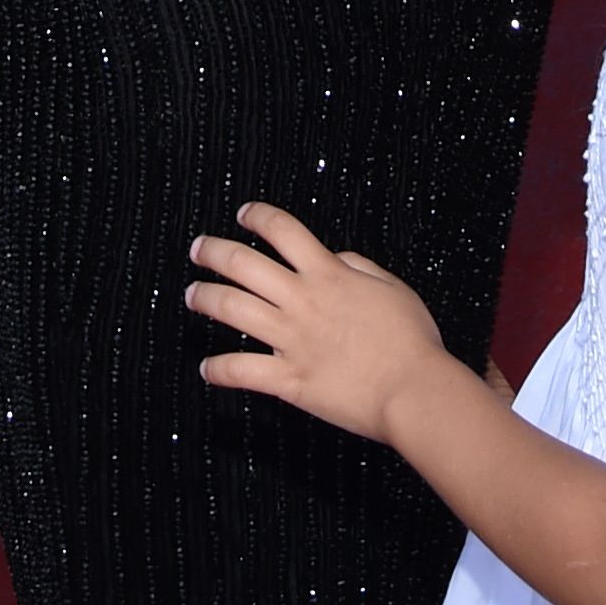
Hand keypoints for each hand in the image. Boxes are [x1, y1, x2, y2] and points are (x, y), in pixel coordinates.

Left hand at [186, 204, 458, 445]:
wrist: (413, 391)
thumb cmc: (412, 342)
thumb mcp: (392, 287)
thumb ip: (359, 266)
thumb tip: (336, 257)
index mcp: (328, 274)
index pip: (283, 230)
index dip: (258, 216)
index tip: (244, 214)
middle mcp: (302, 301)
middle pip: (243, 263)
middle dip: (213, 252)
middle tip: (198, 249)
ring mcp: (291, 339)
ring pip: (232, 309)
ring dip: (206, 298)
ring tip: (192, 295)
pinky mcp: (289, 379)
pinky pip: (242, 371)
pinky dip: (219, 370)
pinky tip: (206, 368)